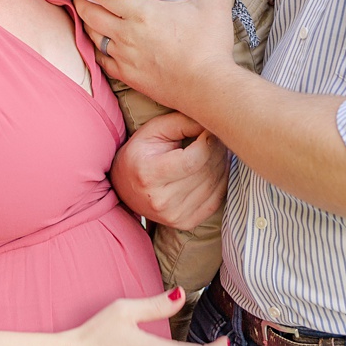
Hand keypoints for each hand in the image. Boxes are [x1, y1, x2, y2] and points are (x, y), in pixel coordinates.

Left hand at [72, 0, 246, 108]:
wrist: (209, 88)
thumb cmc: (210, 45)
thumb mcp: (216, 4)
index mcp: (141, 12)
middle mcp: (126, 33)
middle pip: (91, 14)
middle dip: (82, 2)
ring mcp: (124, 56)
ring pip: (93, 36)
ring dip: (87, 24)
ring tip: (86, 15)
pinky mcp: (128, 76)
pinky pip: (102, 61)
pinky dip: (97, 51)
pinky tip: (99, 45)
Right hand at [111, 109, 227, 229]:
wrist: (124, 187)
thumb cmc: (140, 153)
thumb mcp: (153, 130)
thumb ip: (182, 122)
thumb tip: (212, 123)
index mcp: (148, 175)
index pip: (193, 160)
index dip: (209, 143)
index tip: (211, 130)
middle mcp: (161, 200)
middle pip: (206, 172)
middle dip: (217, 150)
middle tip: (216, 137)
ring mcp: (174, 215)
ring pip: (215, 185)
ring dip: (221, 164)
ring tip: (215, 151)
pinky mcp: (185, 223)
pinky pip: (216, 200)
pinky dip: (221, 182)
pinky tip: (214, 169)